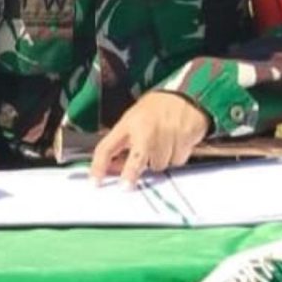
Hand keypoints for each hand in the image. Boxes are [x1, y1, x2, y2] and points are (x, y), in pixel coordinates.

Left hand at [89, 89, 211, 185]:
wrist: (182, 95)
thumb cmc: (153, 111)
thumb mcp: (131, 122)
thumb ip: (121, 145)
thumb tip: (111, 170)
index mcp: (128, 124)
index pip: (107, 147)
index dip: (99, 166)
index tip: (95, 182)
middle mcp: (147, 128)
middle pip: (137, 160)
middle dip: (130, 173)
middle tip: (126, 186)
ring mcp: (168, 132)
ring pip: (160, 164)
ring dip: (159, 161)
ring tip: (162, 146)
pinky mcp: (187, 135)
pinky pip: (178, 159)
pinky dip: (177, 155)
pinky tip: (176, 142)